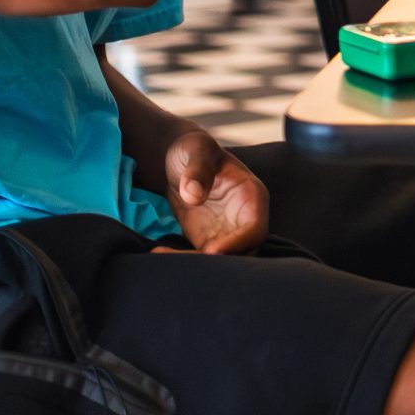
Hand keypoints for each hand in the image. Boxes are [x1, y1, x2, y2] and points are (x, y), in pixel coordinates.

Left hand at [157, 128, 268, 253]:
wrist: (179, 159)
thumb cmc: (193, 148)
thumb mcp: (196, 149)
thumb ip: (198, 169)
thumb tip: (194, 195)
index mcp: (251, 196)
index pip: (256, 229)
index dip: (238, 243)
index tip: (212, 251)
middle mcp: (244, 218)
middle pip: (241, 252)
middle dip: (216, 263)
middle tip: (182, 262)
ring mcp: (227, 232)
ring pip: (221, 260)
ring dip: (195, 265)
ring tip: (162, 255)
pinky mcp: (208, 240)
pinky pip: (200, 258)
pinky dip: (182, 260)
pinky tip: (158, 252)